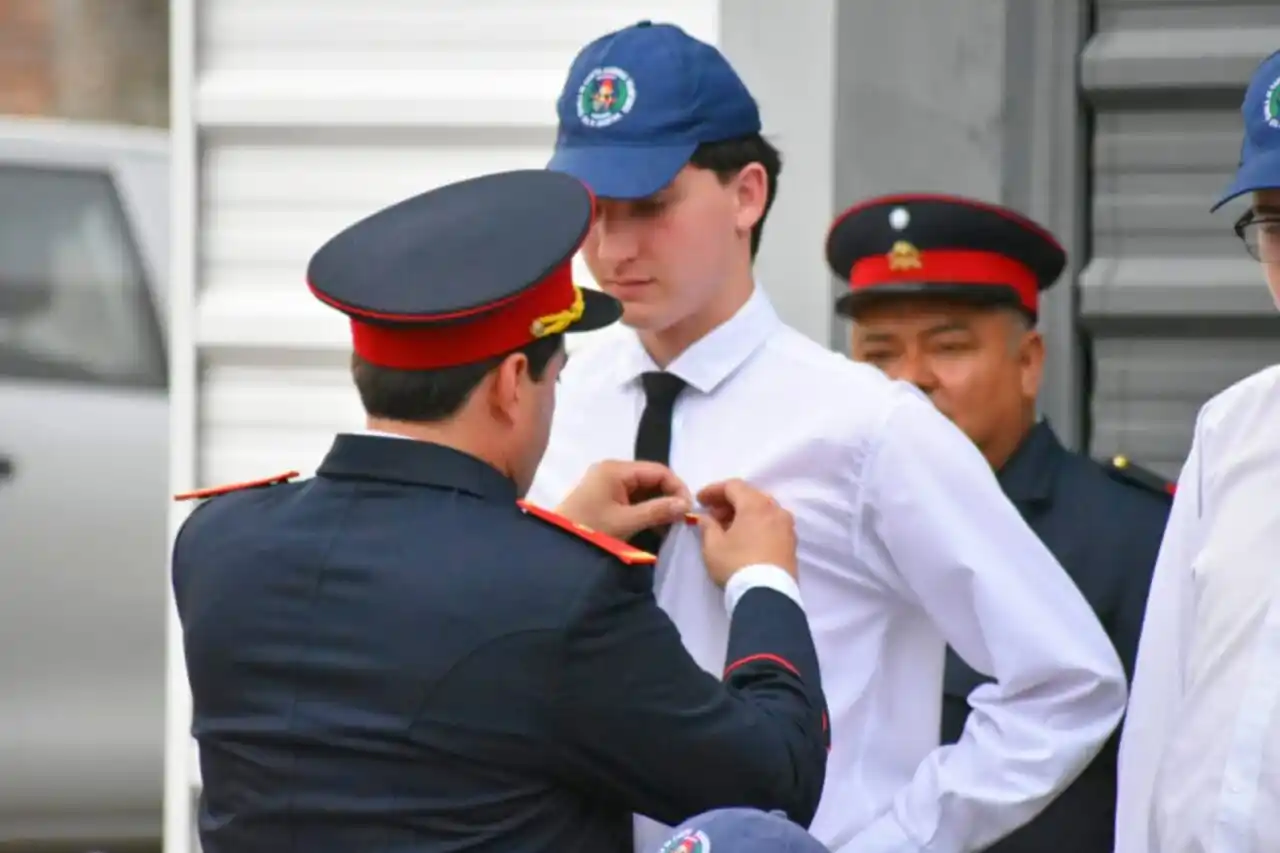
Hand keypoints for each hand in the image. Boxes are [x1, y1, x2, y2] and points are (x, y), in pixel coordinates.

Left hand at [556, 461, 692, 541]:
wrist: (557, 547)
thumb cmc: (590, 530)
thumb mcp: (625, 522)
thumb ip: (657, 511)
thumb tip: (686, 505)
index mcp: (615, 469)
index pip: (658, 470)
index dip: (677, 488)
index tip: (689, 510)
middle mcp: (612, 470)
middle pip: (651, 478)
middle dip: (668, 497)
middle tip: (682, 520)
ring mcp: (607, 483)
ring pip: (643, 490)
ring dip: (658, 505)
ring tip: (672, 526)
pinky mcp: (604, 497)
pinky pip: (632, 498)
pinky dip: (646, 510)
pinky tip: (656, 526)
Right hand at [693, 479, 796, 586]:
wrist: (767, 596)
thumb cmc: (736, 565)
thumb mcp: (713, 546)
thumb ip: (707, 526)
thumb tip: (706, 517)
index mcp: (756, 505)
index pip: (733, 486)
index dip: (713, 490)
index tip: (700, 501)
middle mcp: (776, 510)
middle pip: (750, 496)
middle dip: (729, 502)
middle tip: (712, 515)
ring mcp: (787, 527)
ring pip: (763, 510)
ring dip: (744, 514)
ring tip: (727, 528)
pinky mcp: (792, 543)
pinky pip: (772, 524)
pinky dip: (757, 525)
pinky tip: (745, 539)